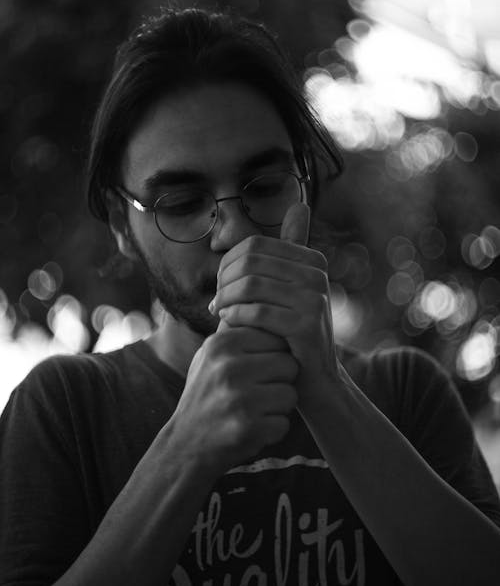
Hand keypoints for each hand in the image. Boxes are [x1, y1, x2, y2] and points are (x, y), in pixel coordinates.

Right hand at [171, 327, 298, 474]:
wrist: (185, 444)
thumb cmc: (206, 393)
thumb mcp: (210, 354)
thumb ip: (236, 329)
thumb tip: (261, 297)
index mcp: (223, 344)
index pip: (278, 339)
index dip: (275, 356)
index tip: (259, 369)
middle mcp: (229, 367)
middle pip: (289, 365)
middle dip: (281, 381)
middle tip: (259, 393)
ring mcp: (238, 398)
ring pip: (291, 395)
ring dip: (279, 407)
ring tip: (255, 410)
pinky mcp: (247, 428)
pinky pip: (284, 424)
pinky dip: (273, 430)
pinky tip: (252, 429)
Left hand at [210, 203, 338, 410]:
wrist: (313, 380)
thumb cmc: (291, 333)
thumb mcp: (290, 289)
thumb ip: (291, 250)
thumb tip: (301, 204)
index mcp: (312, 260)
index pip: (255, 245)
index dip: (229, 263)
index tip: (220, 285)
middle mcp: (318, 274)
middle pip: (251, 262)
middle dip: (225, 281)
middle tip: (215, 301)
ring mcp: (315, 298)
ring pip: (251, 285)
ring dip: (226, 299)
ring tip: (219, 313)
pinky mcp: (307, 323)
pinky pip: (256, 311)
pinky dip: (235, 317)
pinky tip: (229, 326)